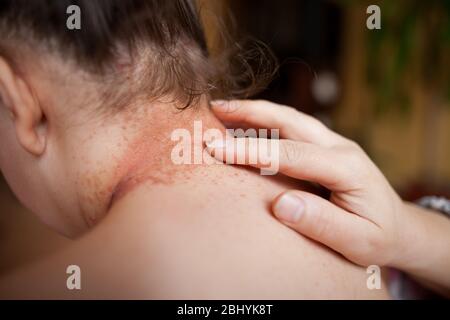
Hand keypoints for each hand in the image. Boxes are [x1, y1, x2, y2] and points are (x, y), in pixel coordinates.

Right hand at [206, 99, 406, 266]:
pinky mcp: (326, 148)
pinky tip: (247, 124)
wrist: (400, 227)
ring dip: (256, 112)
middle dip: (250, 112)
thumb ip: (322, 223)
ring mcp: (334, 144)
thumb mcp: (358, 242)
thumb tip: (281, 205)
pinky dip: (267, 121)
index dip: (252, 149)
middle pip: (290, 121)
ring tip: (223, 109)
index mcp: (347, 168)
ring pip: (290, 119)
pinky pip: (293, 128)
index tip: (217, 148)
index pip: (291, 154)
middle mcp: (340, 147)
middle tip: (215, 108)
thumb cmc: (378, 237)